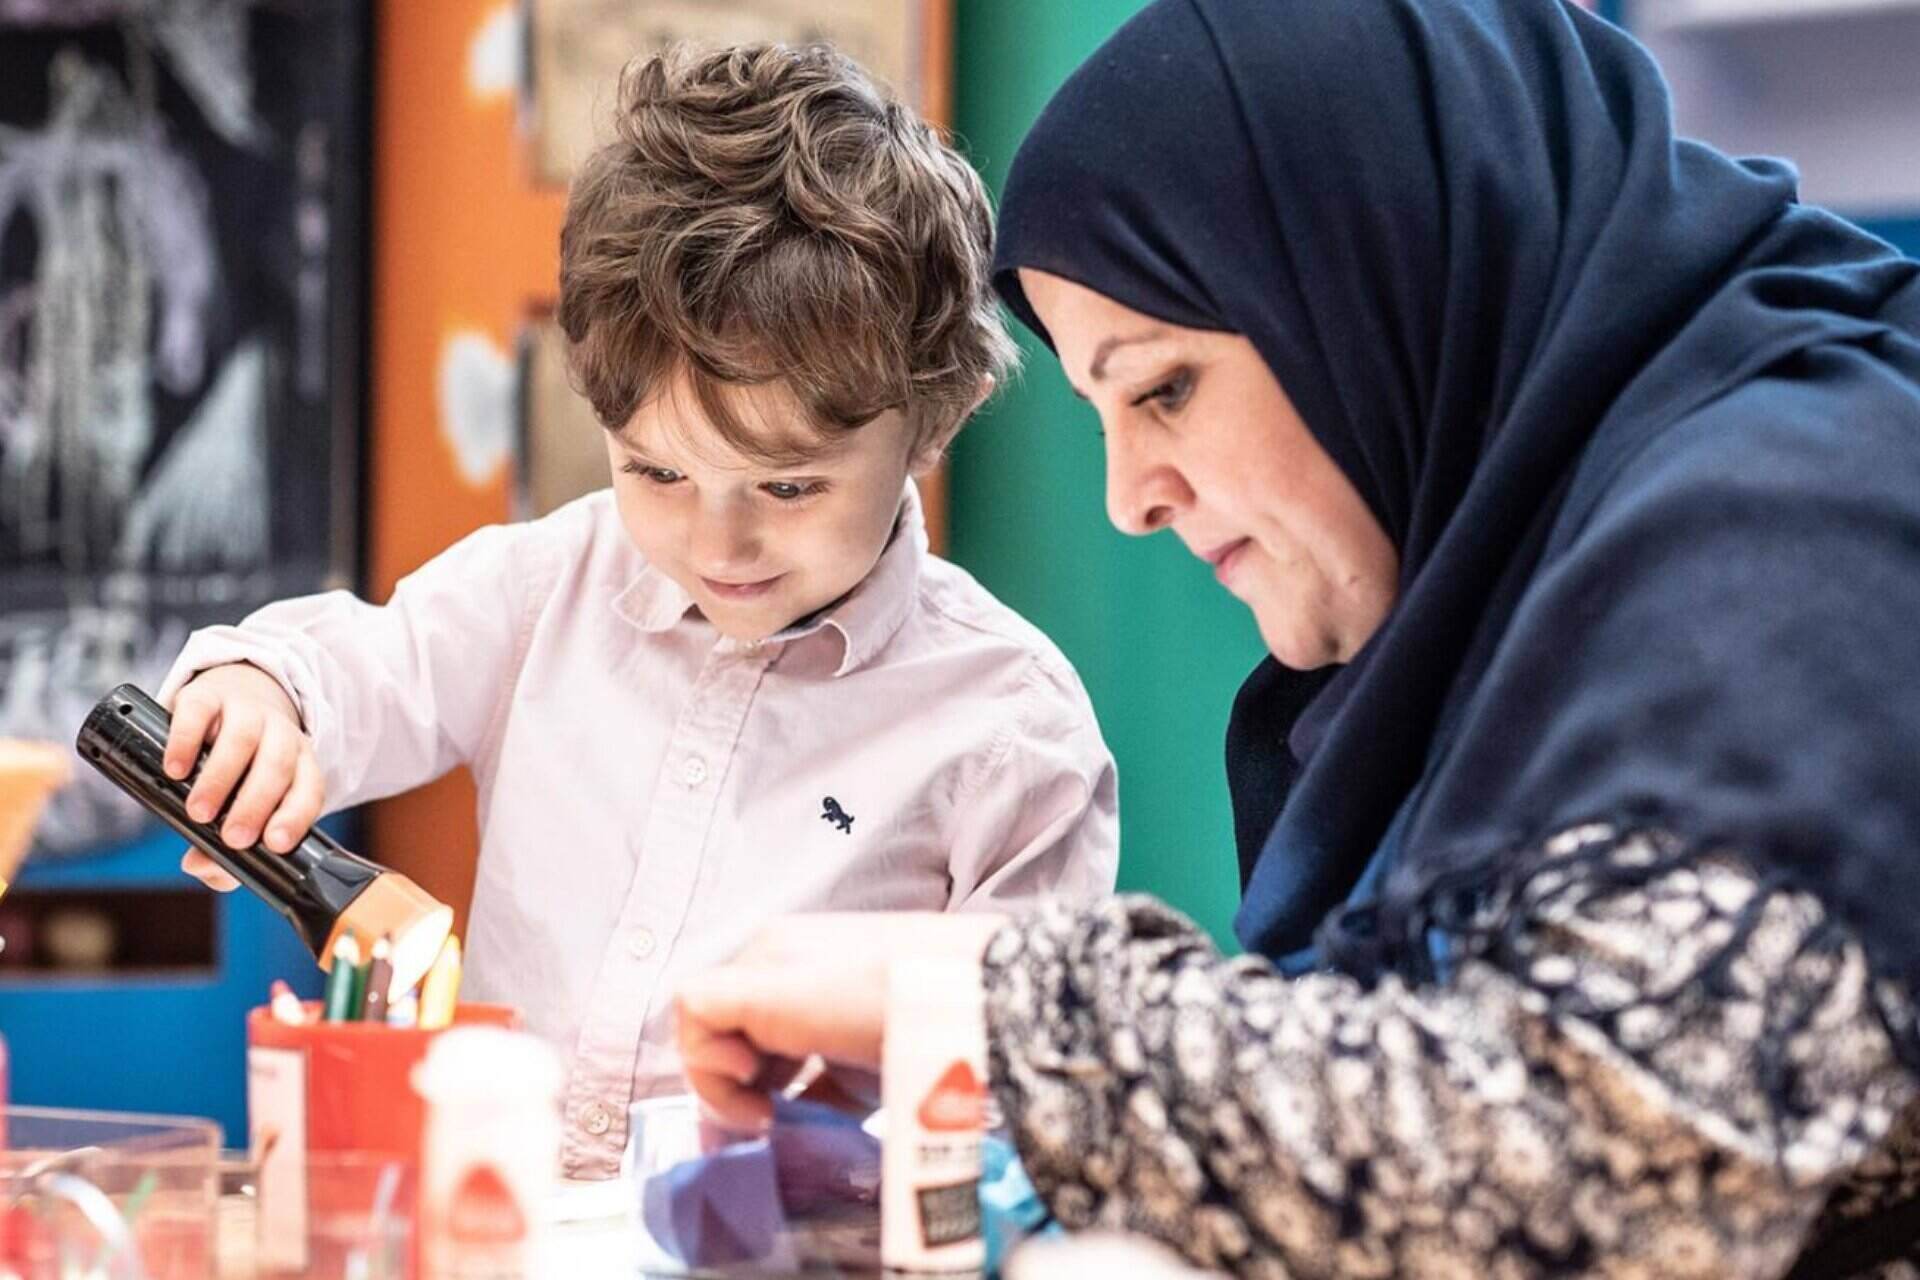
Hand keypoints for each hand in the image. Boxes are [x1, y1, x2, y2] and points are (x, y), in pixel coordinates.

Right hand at [163, 663, 321, 889]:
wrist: (227, 696)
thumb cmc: (239, 766)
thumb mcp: (240, 803)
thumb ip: (227, 846)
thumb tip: (200, 866)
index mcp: (299, 764)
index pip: (309, 790)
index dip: (296, 817)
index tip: (275, 844)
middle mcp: (279, 735)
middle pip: (278, 766)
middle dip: (256, 804)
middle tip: (232, 837)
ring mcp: (245, 711)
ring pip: (243, 739)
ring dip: (221, 778)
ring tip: (198, 811)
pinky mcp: (207, 696)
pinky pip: (201, 713)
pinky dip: (186, 741)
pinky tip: (175, 769)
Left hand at [674, 911, 1006, 1128]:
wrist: (970, 999)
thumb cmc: (932, 1031)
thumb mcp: (865, 1068)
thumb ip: (820, 1089)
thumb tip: (785, 1125)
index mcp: (808, 966)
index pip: (746, 1020)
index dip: (745, 1078)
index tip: (771, 1122)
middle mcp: (780, 952)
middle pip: (721, 1022)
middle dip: (728, 1084)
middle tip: (759, 1128)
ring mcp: (766, 959)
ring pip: (701, 1017)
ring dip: (720, 1078)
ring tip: (763, 1115)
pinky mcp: (756, 981)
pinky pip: (694, 1008)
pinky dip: (710, 1061)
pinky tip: (753, 1092)